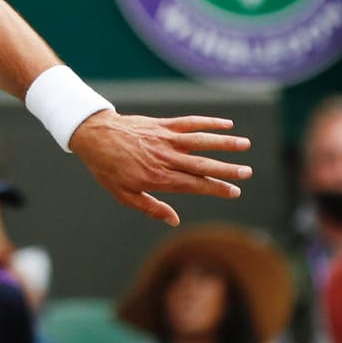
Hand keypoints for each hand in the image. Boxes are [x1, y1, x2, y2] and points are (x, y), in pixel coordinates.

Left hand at [69, 113, 251, 225]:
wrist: (94, 136)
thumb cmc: (108, 169)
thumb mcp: (124, 195)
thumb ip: (152, 208)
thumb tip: (175, 220)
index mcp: (158, 178)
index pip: (194, 185)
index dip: (216, 188)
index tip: (235, 191)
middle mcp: (165, 158)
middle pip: (202, 165)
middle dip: (227, 169)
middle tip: (247, 172)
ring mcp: (165, 139)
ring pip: (201, 141)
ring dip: (224, 143)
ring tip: (245, 145)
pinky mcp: (163, 125)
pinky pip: (190, 122)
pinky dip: (209, 122)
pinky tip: (227, 123)